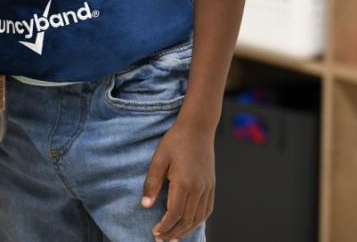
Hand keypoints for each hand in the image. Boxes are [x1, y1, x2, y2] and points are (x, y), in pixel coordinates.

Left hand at [141, 119, 214, 240]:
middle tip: (161, 240)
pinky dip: (198, 221)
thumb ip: (152, 183)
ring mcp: (207, 187)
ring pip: (198, 218)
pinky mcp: (211, 184)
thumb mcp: (159, 158)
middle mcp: (198, 188)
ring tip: (174, 237)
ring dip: (185, 231)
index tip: (155, 232)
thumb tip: (145, 205)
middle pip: (186, 220)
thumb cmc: (176, 140)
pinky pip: (207, 209)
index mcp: (184, 182)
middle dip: (173, 233)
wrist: (198, 127)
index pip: (174, 214)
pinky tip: (189, 224)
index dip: (164, 227)